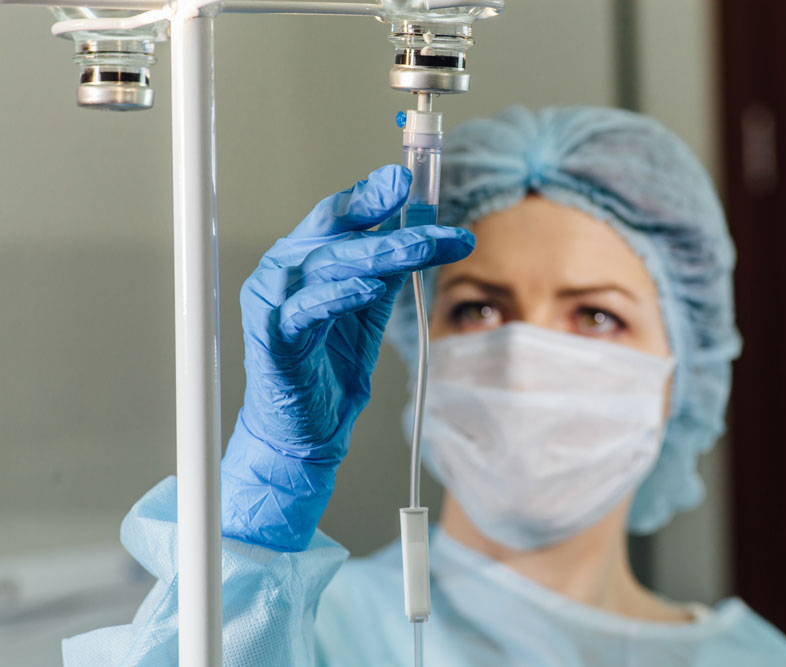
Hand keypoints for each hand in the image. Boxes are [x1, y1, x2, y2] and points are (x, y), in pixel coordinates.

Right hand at [221, 165, 473, 550]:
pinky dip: (337, 296)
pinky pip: (306, 310)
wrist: (305, 428)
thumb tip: (425, 230)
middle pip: (337, 234)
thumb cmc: (330, 364)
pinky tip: (368, 287)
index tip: (406, 180)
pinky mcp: (273, 339)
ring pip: (327, 265)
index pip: (339, 215)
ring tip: (417, 247)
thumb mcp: (369, 307)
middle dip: (388, 222)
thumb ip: (389, 268)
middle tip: (434, 222)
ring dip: (376, 254)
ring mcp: (273, 303)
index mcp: (306, 258)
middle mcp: (284, 272)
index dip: (371, 195)